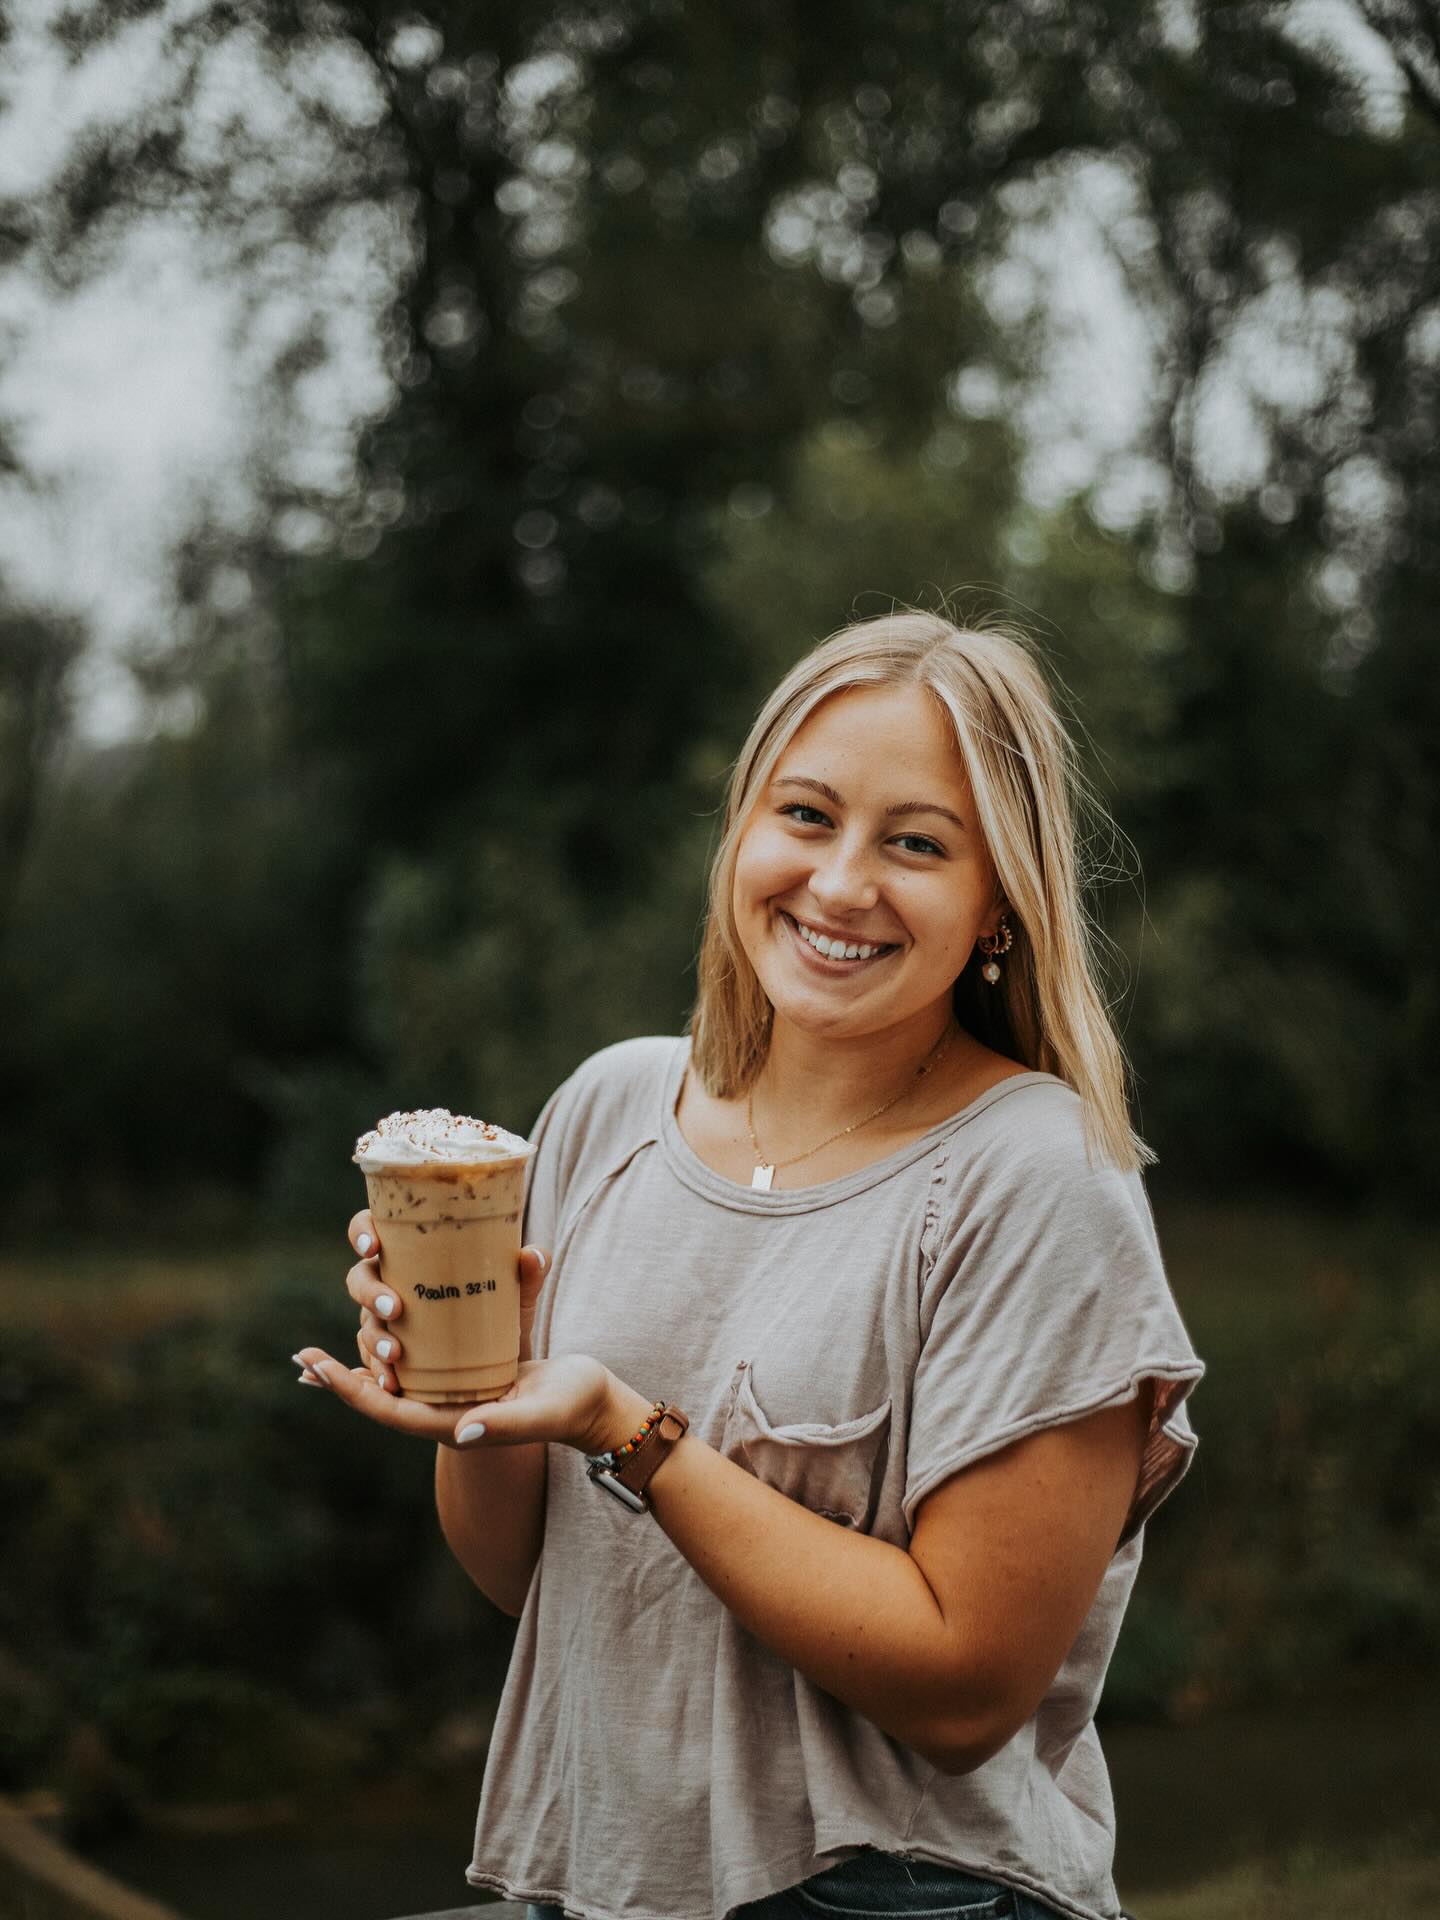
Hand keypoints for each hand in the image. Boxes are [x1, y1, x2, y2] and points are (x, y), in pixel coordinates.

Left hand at [293, 1211, 623, 1452]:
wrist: (596, 1403)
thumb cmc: (570, 1408)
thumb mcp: (537, 1412)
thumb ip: (502, 1423)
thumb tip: (459, 1434)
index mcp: (450, 1422)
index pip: (384, 1410)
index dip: (346, 1391)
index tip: (312, 1367)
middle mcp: (445, 1408)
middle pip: (379, 1393)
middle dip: (342, 1375)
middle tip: (304, 1355)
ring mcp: (456, 1389)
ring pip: (397, 1373)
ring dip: (365, 1354)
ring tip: (333, 1336)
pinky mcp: (470, 1368)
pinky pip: (424, 1355)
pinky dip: (398, 1339)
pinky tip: (388, 1316)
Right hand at [335, 1208, 551, 1384]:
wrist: (505, 1365)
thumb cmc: (502, 1315)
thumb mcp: (517, 1297)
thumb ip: (527, 1275)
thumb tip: (534, 1255)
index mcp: (410, 1254)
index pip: (373, 1231)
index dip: (362, 1232)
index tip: (373, 1246)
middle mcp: (390, 1284)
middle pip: (360, 1279)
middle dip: (370, 1293)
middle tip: (396, 1309)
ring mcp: (384, 1322)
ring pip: (364, 1323)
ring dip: (374, 1339)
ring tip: (397, 1354)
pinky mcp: (388, 1357)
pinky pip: (371, 1362)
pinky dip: (377, 1372)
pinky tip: (392, 1383)